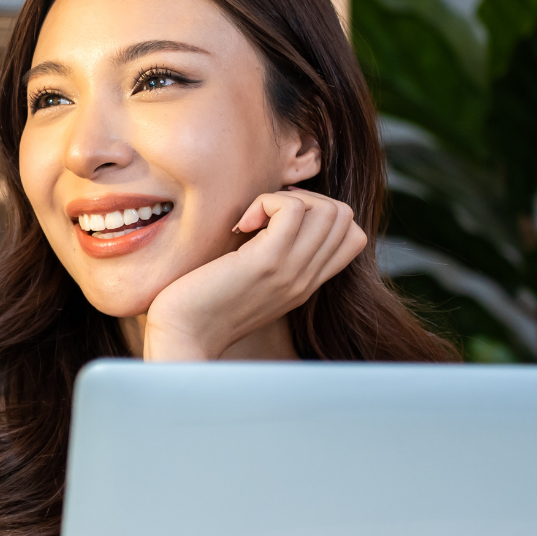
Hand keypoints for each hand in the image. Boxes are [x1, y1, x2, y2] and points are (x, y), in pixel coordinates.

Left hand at [140, 187, 366, 360]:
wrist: (183, 337)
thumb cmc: (201, 306)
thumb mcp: (249, 283)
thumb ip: (270, 260)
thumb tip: (267, 221)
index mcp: (305, 284)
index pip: (353, 237)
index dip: (321, 214)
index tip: (278, 222)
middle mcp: (305, 278)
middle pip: (344, 216)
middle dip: (305, 199)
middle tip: (264, 216)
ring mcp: (291, 271)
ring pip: (328, 210)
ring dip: (287, 199)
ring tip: (253, 220)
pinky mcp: (267, 262)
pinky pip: (292, 209)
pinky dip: (266, 201)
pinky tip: (241, 226)